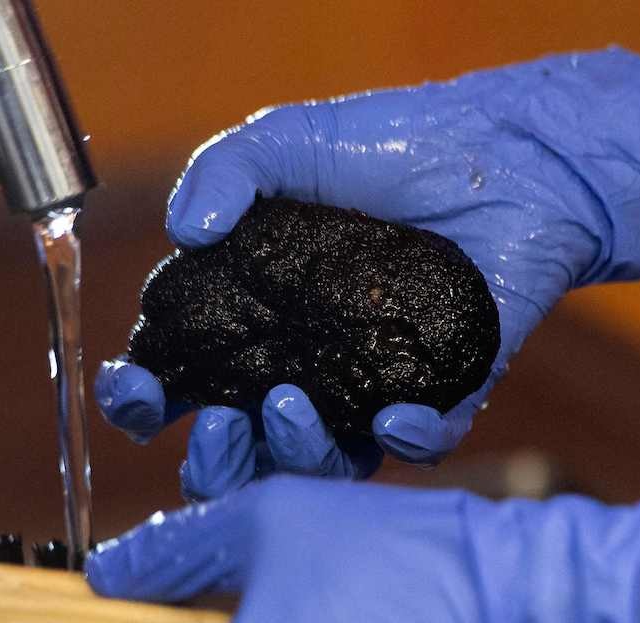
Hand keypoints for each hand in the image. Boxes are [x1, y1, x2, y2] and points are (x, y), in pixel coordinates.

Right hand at [99, 48, 639, 494]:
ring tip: (287, 407)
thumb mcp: (292, 141)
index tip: (133, 389)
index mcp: (260, 317)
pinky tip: (392, 416)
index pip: (186, 377)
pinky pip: (420, 445)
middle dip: (215, 459)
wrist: (506, 155)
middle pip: (245, 449)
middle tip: (218, 426)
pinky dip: (404, 440)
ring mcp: (375, 384)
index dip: (148, 396)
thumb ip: (226, 169)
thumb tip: (186, 230)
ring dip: (296, 455)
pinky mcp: (446, 391)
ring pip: (323, 465)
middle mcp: (310, 364)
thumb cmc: (398, 145)